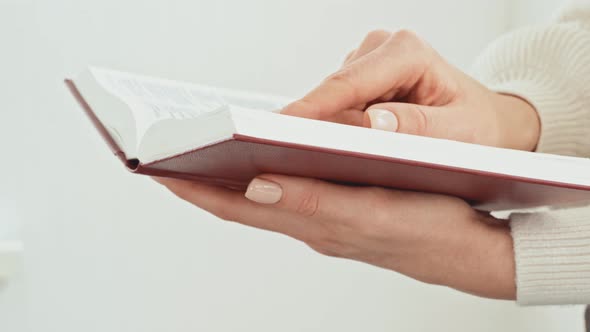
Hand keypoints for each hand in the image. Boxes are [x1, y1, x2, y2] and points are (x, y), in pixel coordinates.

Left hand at [156, 175, 515, 299]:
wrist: (471, 248)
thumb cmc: (429, 230)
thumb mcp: (371, 214)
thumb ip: (314, 203)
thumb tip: (256, 188)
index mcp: (314, 224)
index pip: (238, 208)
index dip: (197, 190)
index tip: (160, 170)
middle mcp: (313, 224)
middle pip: (244, 205)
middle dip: (204, 183)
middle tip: (172, 159)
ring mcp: (328, 218)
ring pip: (268, 199)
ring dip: (234, 181)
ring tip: (207, 158)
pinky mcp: (346, 210)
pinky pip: (296, 194)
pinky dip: (271, 177)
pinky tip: (269, 163)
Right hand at [281, 29, 539, 150]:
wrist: (487, 122)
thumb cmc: (479, 128)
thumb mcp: (462, 134)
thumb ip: (420, 128)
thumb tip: (372, 123)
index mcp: (407, 52)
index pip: (349, 83)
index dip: (312, 108)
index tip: (280, 129)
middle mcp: (382, 51)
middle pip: (331, 92)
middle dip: (307, 124)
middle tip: (274, 156)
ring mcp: (368, 65)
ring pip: (329, 102)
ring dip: (319, 131)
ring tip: (301, 162)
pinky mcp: (361, 82)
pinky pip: (335, 108)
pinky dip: (329, 131)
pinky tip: (326, 153)